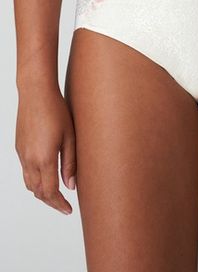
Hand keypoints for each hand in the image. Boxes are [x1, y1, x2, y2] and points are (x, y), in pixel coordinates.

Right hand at [15, 85, 75, 214]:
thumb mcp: (70, 137)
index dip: (59, 204)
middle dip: (51, 201)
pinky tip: (47, 175)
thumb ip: (70, 163)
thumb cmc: (57, 111)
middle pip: (37, 191)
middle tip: (65, 205)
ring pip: (29, 183)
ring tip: (57, 193)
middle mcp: (29, 160)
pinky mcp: (19, 147)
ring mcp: (22, 154)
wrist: (36, 93)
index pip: (50, 192)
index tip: (69, 210)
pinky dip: (35, 180)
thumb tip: (71, 185)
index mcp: (43, 158)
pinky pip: (25, 171)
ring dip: (42, 192)